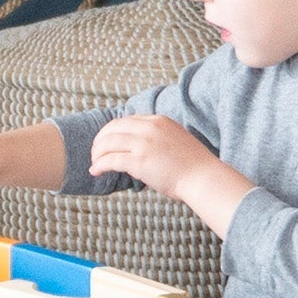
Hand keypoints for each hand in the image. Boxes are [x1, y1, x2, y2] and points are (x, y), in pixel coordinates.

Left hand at [88, 113, 253, 235]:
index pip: (126, 120)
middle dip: (99, 140)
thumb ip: (157, 138)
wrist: (203, 177)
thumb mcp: (174, 140)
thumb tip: (139, 149)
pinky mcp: (139, 161)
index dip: (112, 131)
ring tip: (94, 163)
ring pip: (107, 143)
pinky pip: (110, 160)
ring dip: (96, 153)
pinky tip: (95, 171)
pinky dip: (99, 165)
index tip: (106, 142)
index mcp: (158, 120)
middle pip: (112, 128)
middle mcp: (149, 127)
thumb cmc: (192, 165)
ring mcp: (143, 143)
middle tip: (95, 153)